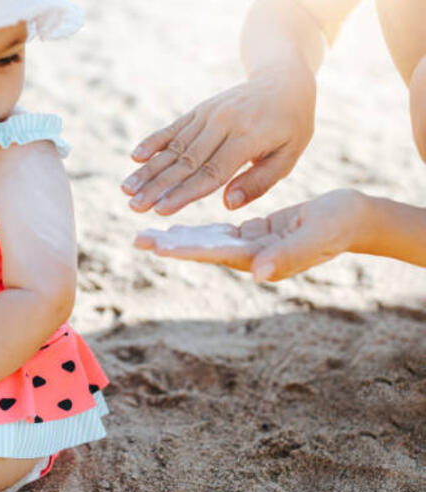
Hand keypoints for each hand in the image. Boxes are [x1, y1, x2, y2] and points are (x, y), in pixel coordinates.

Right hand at [122, 65, 315, 213]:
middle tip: (134, 206)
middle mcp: (224, 123)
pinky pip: (172, 128)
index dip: (184, 193)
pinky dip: (152, 142)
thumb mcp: (289, 155)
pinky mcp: (199, 110)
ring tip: (126, 189)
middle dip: (157, 186)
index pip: (211, 173)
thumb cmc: (290, 125)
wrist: (283, 78)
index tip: (161, 211)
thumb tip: (227, 203)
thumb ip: (259, 182)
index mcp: (249, 138)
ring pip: (173, 147)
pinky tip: (134, 156)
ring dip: (148, 170)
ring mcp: (209, 114)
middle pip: (185, 162)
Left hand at [134, 189, 369, 281]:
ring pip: (206, 242)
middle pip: (201, 251)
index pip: (213, 254)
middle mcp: (249, 257)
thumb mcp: (315, 238)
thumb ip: (290, 255)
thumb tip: (260, 272)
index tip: (157, 247)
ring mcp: (250, 247)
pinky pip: (218, 232)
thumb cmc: (338, 227)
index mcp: (259, 258)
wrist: (353, 220)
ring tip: (149, 234)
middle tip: (138, 240)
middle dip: (170, 246)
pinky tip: (177, 225)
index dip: (184, 249)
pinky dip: (197, 228)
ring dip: (178, 238)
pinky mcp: (253, 234)